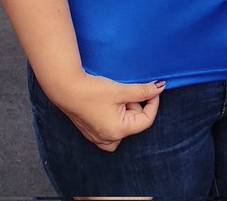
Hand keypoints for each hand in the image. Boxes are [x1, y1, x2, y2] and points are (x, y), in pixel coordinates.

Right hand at [48, 71, 164, 151]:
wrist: (66, 89)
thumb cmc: (93, 90)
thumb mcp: (121, 90)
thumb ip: (143, 91)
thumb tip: (160, 87)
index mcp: (118, 132)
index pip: (146, 120)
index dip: (152, 103)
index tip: (152, 89)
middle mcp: (108, 139)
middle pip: (134, 124)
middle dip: (134, 106)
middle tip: (126, 92)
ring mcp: (98, 138)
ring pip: (123, 127)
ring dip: (125, 111)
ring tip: (116, 97)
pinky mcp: (91, 132)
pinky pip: (110, 128)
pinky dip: (114, 116)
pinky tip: (108, 103)